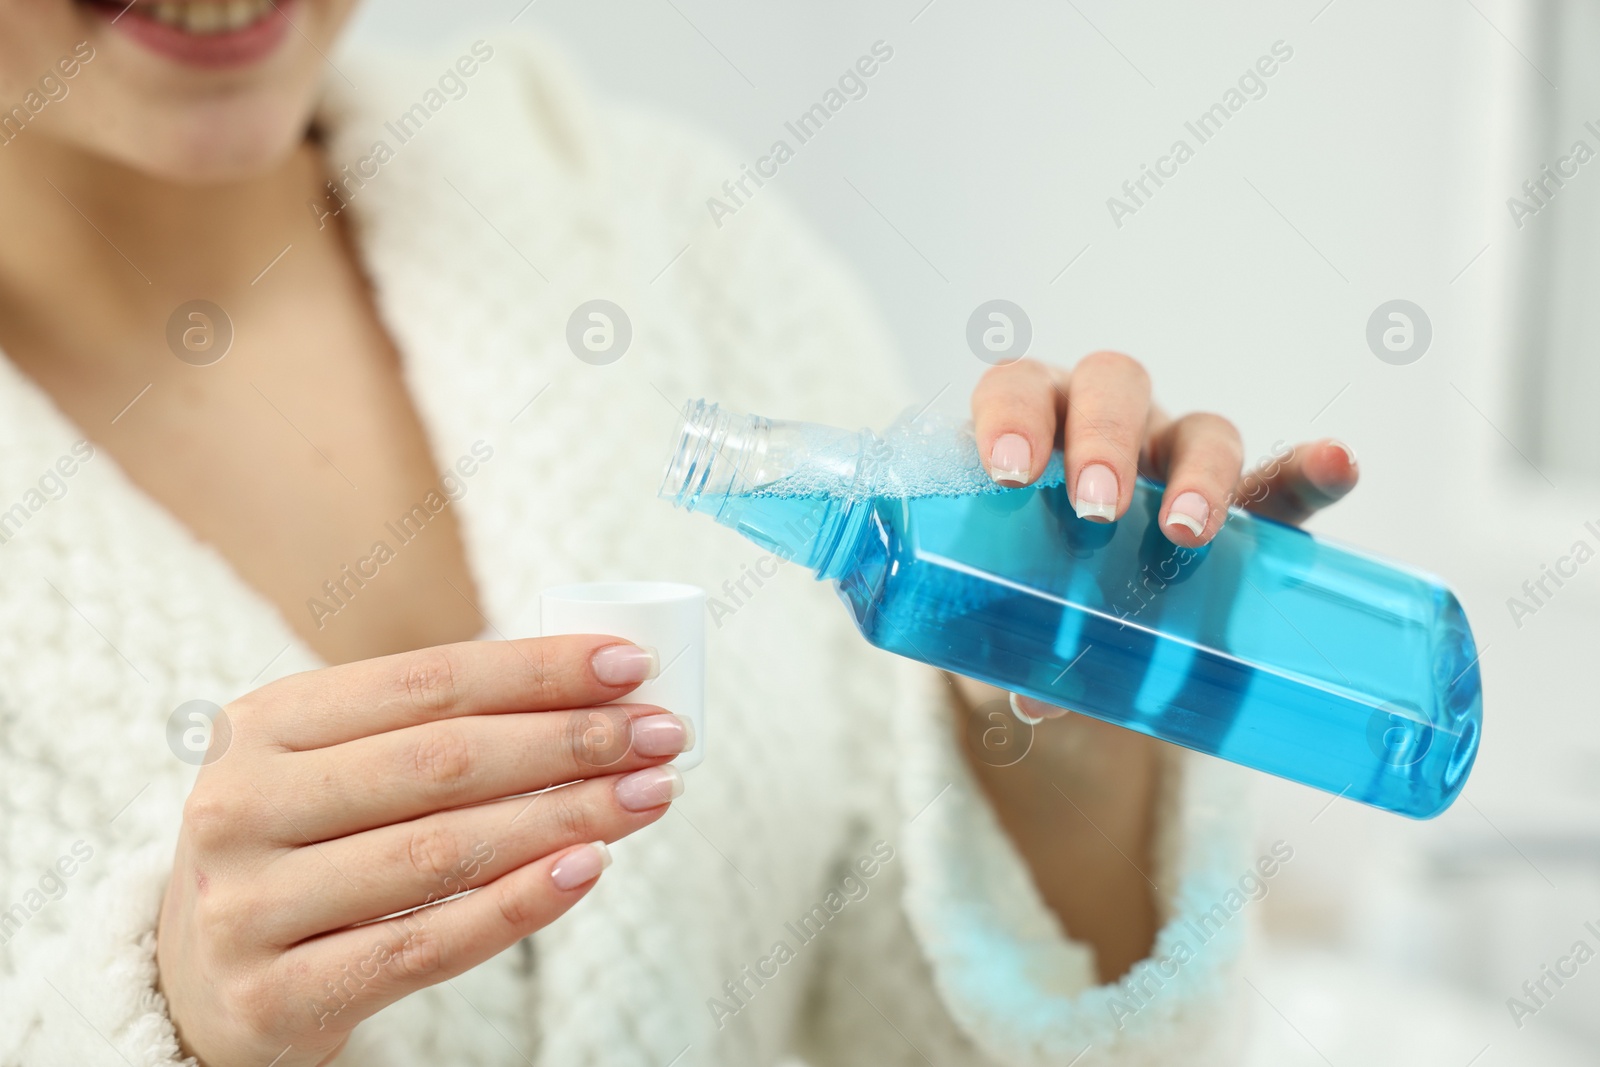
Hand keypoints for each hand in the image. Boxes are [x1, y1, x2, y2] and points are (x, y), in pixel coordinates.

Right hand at [156, 637, 689, 1066]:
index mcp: (262, 723)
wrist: (199, 979)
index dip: (537, 672)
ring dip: (567, 818)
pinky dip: (519, 906)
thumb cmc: (304, 845)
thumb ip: (435, 730)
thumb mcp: (332, 766)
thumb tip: (596, 697)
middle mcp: (241, 804)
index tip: (632, 666)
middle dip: (570, 742)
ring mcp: (248, 905)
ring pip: (443, 852)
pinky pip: (423, 946)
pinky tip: (590, 868)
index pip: (426, 682)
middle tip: (662, 735)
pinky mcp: (275, 996)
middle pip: (443, 763)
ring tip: (650, 795)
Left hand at [966, 349, 1359, 721]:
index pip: (1019, 392)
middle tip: (1094, 510)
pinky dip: (1311, 471)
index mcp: (1034, 429)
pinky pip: (1285, 479)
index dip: (1012, 419)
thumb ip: (1016, 637)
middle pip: (1114, 388)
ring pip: (1200, 432)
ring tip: (1188, 530)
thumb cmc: (1027, 578)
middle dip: (1103, 443)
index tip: (1009, 472)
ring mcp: (1179, 456)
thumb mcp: (1013, 598)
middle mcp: (1109, 425)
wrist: (1088, 601)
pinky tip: (1337, 465)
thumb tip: (1035, 699)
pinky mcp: (1249, 501)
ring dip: (1197, 476)